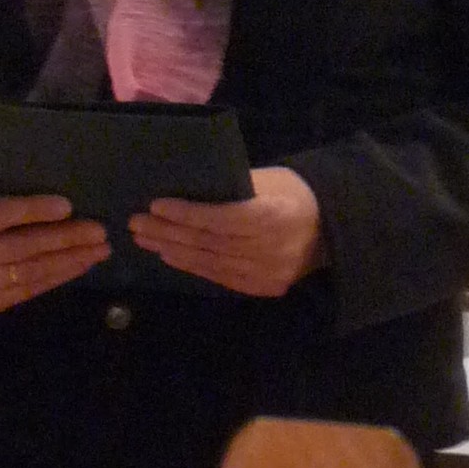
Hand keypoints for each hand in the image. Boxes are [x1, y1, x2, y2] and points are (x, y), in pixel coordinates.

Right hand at [0, 181, 110, 316]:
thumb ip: (1, 192)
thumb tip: (54, 190)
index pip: (0, 216)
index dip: (34, 211)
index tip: (68, 206)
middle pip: (21, 248)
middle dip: (65, 240)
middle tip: (99, 232)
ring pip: (28, 273)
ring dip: (68, 262)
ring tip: (98, 251)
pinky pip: (25, 291)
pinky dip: (54, 278)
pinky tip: (78, 266)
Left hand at [127, 165, 324, 297]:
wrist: (331, 227)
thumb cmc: (295, 193)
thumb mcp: (269, 179)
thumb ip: (233, 186)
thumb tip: (187, 187)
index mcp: (276, 216)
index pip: (223, 218)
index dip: (188, 213)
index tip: (156, 204)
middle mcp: (272, 249)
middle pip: (210, 243)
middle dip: (169, 232)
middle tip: (137, 222)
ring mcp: (268, 274)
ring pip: (210, 263)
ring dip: (172, 250)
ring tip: (145, 238)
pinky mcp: (263, 288)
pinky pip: (220, 277)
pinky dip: (191, 266)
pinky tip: (169, 256)